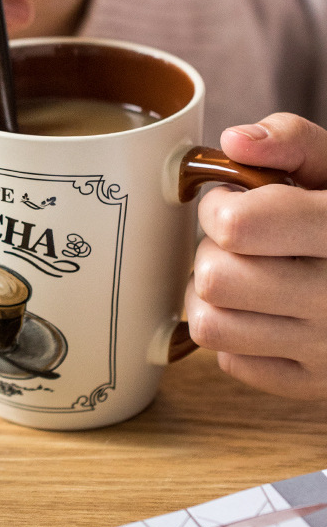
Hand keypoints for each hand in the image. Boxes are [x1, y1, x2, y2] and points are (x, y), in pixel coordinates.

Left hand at [186, 113, 326, 398]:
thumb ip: (292, 142)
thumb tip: (234, 142)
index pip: (237, 226)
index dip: (219, 208)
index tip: (233, 203)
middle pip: (214, 278)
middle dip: (213, 252)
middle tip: (241, 244)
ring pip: (210, 325)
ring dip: (212, 296)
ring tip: (244, 275)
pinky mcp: (316, 384)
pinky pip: (231, 362)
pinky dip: (235, 335)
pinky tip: (264, 312)